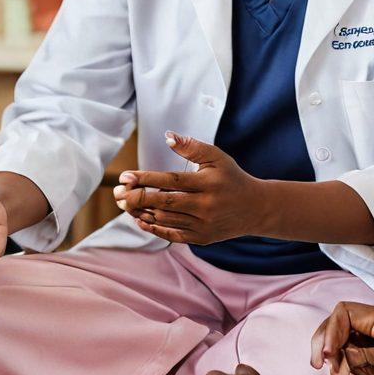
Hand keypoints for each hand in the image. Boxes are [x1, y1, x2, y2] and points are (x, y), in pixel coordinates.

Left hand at [112, 132, 267, 244]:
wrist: (255, 209)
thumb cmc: (231, 177)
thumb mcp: (216, 157)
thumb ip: (192, 147)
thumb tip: (168, 136)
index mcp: (207, 184)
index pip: (171, 181)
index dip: (146, 179)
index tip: (125, 176)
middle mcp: (205, 206)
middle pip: (164, 203)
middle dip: (137, 198)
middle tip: (118, 193)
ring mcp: (203, 225)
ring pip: (165, 219)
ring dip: (142, 212)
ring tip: (124, 203)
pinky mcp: (201, 238)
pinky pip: (172, 234)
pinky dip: (154, 227)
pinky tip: (140, 219)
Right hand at [310, 301, 373, 374]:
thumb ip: (368, 356)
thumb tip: (344, 356)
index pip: (344, 313)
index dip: (332, 330)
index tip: (330, 353)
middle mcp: (371, 325)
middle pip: (337, 327)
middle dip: (326, 345)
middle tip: (319, 366)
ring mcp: (371, 340)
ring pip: (341, 345)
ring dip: (336, 365)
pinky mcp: (372, 355)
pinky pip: (351, 359)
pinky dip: (346, 372)